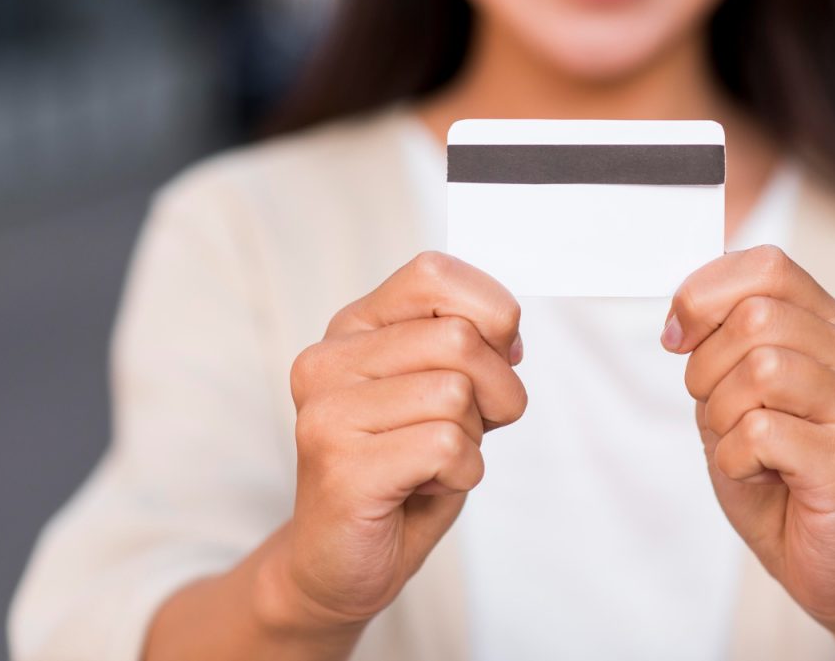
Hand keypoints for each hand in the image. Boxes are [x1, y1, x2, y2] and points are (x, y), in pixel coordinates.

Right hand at [266, 252, 525, 633]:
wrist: (340, 560)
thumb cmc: (402, 469)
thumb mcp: (444, 388)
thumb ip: (469, 345)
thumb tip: (508, 329)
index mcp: (354, 327)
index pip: (433, 273)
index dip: (490, 311)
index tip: (498, 354)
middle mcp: (328, 359)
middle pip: (459, 339)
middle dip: (496, 390)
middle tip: (471, 428)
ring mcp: (327, 412)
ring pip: (456, 394)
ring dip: (473, 439)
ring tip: (435, 460)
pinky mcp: (340, 466)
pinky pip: (446, 447)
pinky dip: (461, 473)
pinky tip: (424, 487)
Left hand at [663, 245, 834, 634]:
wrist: (834, 562)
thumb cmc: (780, 472)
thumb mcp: (737, 391)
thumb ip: (722, 338)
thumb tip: (684, 309)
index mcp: (834, 328)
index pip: (767, 266)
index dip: (705, 294)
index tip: (678, 338)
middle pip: (755, 317)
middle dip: (707, 368)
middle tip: (720, 414)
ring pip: (759, 369)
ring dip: (722, 416)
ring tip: (744, 447)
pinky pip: (759, 432)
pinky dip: (734, 459)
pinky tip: (760, 476)